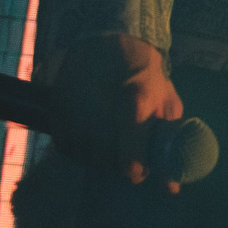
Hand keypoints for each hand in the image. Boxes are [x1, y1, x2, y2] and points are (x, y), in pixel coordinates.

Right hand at [53, 33, 185, 193]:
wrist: (109, 38)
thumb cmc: (145, 74)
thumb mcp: (167, 102)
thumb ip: (169, 143)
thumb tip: (171, 190)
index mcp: (134, 106)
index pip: (131, 163)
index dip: (137, 171)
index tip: (140, 168)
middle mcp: (100, 112)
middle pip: (105, 162)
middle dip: (118, 162)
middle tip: (125, 148)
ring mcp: (74, 110)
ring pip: (83, 156)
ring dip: (97, 155)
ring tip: (108, 137)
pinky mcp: (56, 108)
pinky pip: (65, 146)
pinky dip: (77, 146)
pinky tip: (88, 132)